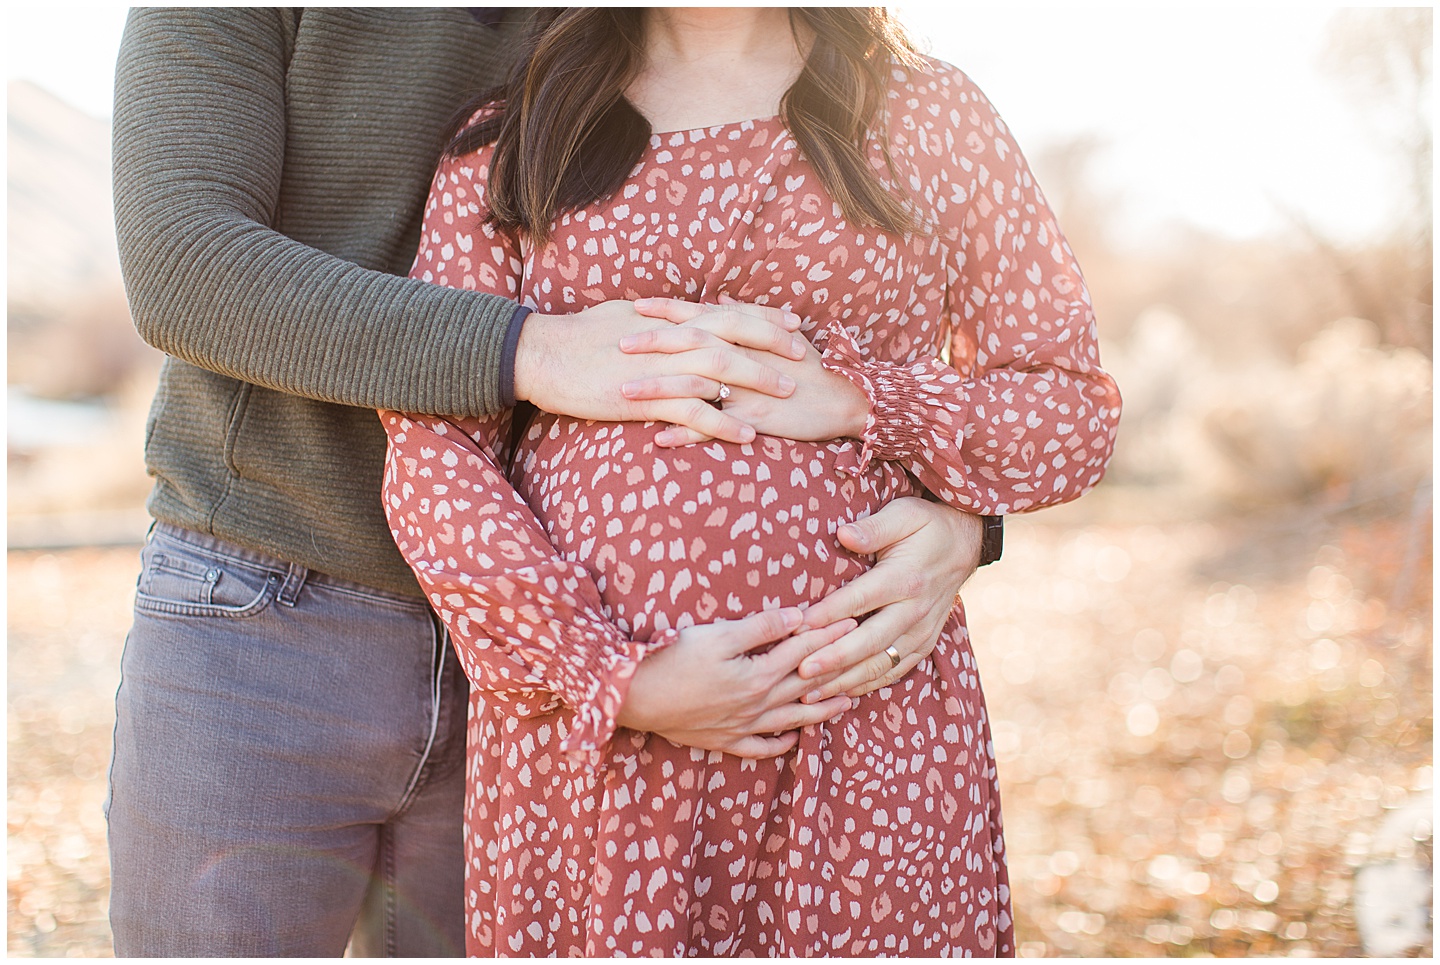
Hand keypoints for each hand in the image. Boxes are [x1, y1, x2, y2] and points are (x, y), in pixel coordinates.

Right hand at [514, 299, 805, 444]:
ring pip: (721, 371)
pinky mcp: (644, 398)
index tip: (791, 322)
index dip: (761, 317)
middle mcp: (670, 339)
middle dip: (772, 344)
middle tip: (804, 356)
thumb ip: (656, 320)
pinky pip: (694, 412)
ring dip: (758, 382)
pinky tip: (747, 436)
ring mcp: (659, 368)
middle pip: (733, 335)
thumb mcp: (622, 317)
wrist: (542, 354)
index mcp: (667, 320)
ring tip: (789, 396)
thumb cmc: (576, 336)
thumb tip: (672, 315)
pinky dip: (723, 423)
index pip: (725, 312)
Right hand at [617, 607, 858, 757]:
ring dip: (820, 710)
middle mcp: (756, 705)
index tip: (852, 621)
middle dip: (835, 671)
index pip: (802, 652)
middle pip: (804, 686)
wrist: (634, 697)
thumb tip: (797, 617)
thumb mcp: (717, 635)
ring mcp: (740, 726)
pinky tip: (791, 739)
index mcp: (757, 676)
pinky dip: (779, 743)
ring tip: (845, 704)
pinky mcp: (722, 739)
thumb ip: (760, 627)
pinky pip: (759, 747)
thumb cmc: (672, 658)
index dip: (828, 635)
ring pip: (790, 719)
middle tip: (862, 662)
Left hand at [622, 296, 868, 446]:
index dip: (667, 311)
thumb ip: (746, 321)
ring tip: (624, 394)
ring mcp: (748, 387)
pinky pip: (715, 426)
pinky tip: (659, 439)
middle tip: (617, 345)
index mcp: (748, 335)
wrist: (849, 398)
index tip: (633, 308)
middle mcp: (744, 356)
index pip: (701, 316)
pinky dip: (687, 432)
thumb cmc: (813, 369)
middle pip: (691, 344)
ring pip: (696, 384)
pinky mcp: (756, 416)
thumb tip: (717, 301)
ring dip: (659, 389)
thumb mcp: (779, 339)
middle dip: (652, 344)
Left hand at [795, 498, 983, 700]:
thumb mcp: (904, 513)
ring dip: (844, 680)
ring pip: (880, 665)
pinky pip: (893, 672)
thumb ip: (874, 527)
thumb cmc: (927, 526)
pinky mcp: (923, 645)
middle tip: (800, 671)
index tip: (798, 626)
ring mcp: (921, 632)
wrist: (966, 545)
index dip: (829, 614)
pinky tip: (838, 694)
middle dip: (834, 659)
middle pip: (870, 642)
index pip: (861, 599)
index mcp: (906, 578)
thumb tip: (844, 534)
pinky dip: (866, 685)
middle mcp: (914, 611)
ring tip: (810, 693)